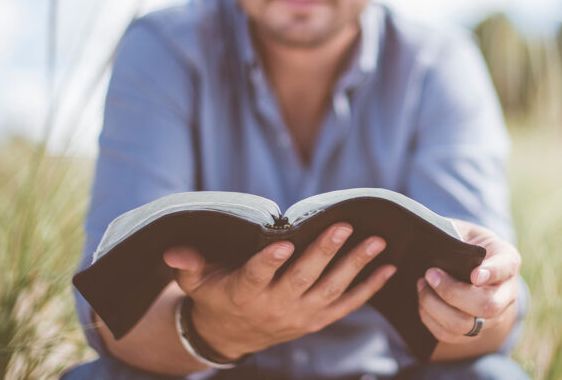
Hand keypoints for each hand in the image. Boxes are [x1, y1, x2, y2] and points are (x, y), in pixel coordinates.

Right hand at [163, 223, 395, 358]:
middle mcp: (275, 305)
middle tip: (344, 226)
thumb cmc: (215, 294)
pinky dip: (369, 288)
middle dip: (325, 252)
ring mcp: (300, 314)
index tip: (281, 244)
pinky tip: (388, 268)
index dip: (268, 261)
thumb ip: (188, 264)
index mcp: (244, 292)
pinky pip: (347, 304)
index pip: (257, 276)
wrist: (231, 335)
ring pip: (331, 289)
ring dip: (356, 265)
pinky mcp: (317, 319)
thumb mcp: (196, 281)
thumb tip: (173, 251)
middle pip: (303, 278)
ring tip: (377, 241)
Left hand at [416, 220, 519, 346]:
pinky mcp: (473, 331)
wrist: (473, 267)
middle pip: (487, 306)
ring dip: (436, 307)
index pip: (506, 268)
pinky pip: (450, 335)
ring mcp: (492, 317)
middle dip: (453, 292)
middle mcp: (506, 293)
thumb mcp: (465, 230)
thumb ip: (454, 234)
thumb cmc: (466, 243)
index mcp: (508, 261)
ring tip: (421, 285)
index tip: (474, 274)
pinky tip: (422, 300)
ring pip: (466, 325)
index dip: (492, 273)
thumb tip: (432, 238)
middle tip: (430, 273)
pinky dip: (430, 319)